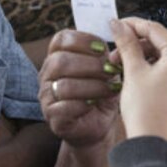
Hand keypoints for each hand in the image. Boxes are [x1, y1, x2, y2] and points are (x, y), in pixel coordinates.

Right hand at [39, 29, 120, 147]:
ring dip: (92, 86)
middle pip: (60, 61)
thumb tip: (119, 43)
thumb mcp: (107, 71)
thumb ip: (107, 57)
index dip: (82, 40)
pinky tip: (98, 104)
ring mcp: (47, 96)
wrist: (99, 126)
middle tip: (110, 70)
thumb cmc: (102, 93)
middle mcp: (47, 74)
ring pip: (64, 85)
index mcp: (58, 56)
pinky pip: (64, 107)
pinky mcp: (52, 117)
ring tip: (110, 88)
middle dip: (90, 65)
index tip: (102, 47)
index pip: (61, 39)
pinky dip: (85, 105)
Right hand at [109, 17, 166, 142]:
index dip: (132, 25)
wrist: (154, 144)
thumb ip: (127, 43)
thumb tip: (118, 24)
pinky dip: (155, 68)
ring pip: (166, 56)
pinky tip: (137, 73)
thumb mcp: (133, 72)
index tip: (116, 24)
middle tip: (115, 49)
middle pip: (162, 42)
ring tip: (122, 63)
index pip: (155, 29)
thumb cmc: (145, 110)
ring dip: (144, 56)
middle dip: (136, 44)